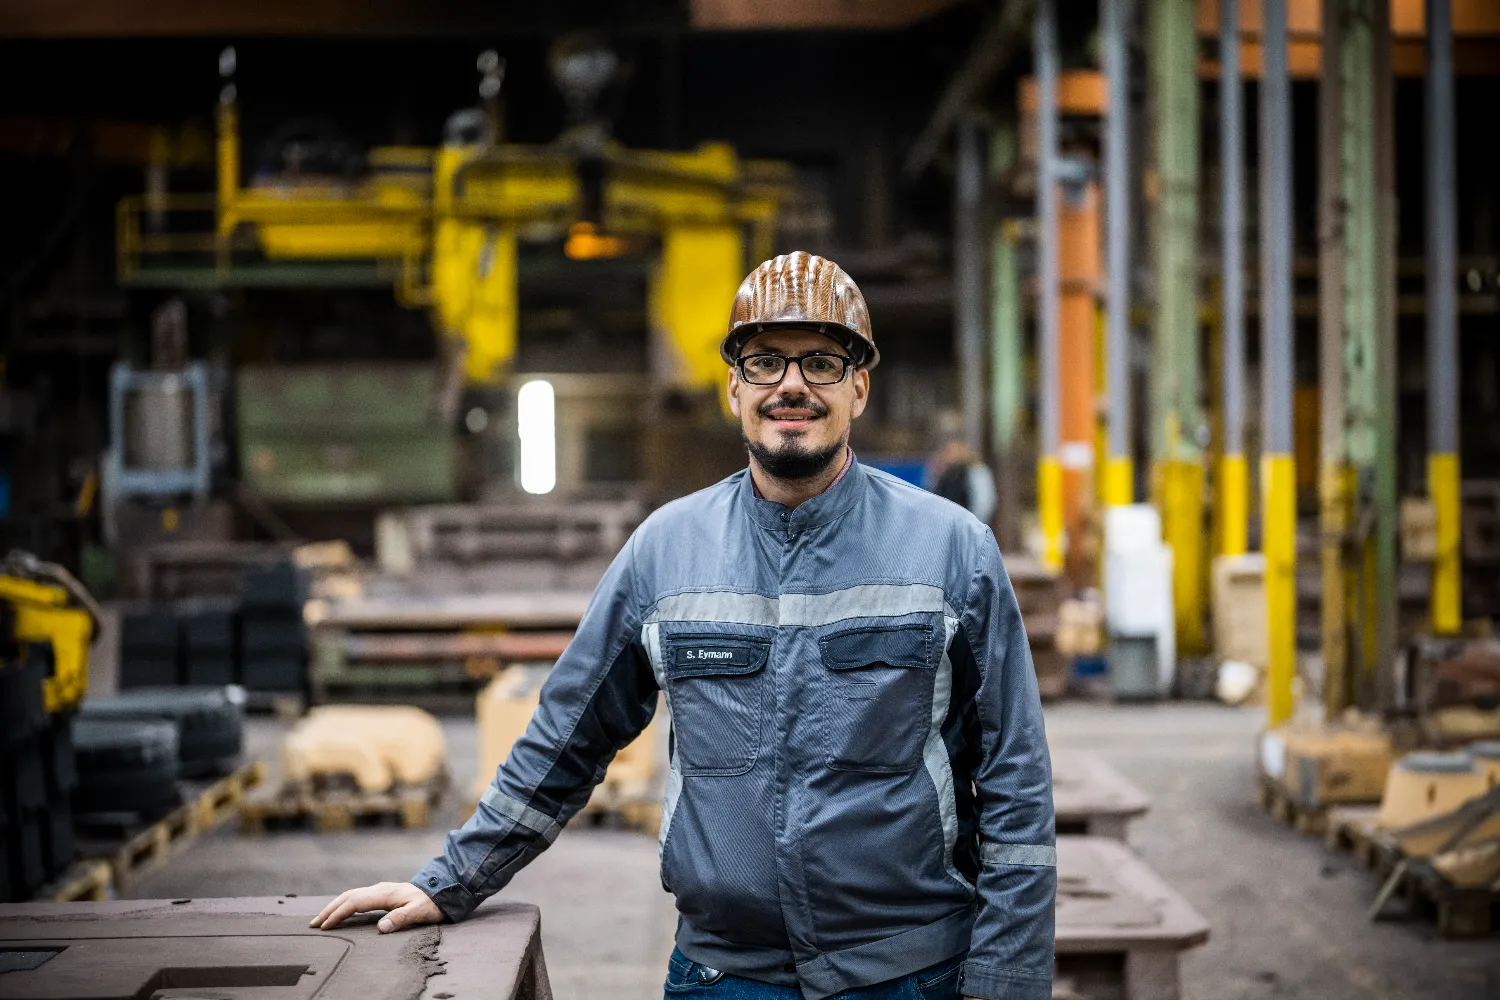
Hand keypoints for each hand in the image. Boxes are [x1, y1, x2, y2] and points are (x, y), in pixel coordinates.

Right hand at [310, 881, 442, 932]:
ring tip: (322, 918)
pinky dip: (345, 904)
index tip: (324, 926)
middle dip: (329, 909)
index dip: (338, 914)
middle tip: (313, 924)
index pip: (354, 903)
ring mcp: (381, 890)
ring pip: (352, 895)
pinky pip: (358, 897)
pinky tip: (342, 911)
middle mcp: (380, 889)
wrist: (444, 890)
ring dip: (335, 906)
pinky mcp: (383, 893)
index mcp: (385, 894)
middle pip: (348, 897)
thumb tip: (380, 927)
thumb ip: (401, 918)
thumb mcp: (419, 912)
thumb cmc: (432, 903)